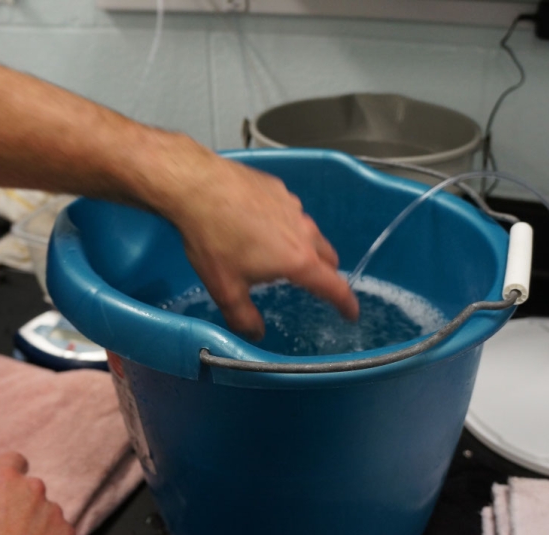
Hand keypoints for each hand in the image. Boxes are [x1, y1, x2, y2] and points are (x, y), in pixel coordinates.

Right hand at [0, 452, 74, 534]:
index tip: (13, 482)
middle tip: (10, 533)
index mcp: (1, 483)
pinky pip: (60, 534)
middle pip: (31, 491)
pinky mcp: (68, 533)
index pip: (13, 460)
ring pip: (47, 514)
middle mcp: (32, 490)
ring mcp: (53, 511)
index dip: (12, 471)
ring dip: (39, 527)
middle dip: (24, 507)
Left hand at [130, 134, 359, 339]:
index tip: (352, 313)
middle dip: (325, 274)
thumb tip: (255, 334)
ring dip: (303, 247)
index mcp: (298, 260)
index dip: (346, 304)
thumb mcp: (225, 288)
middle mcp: (304, 231)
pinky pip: (291, 212)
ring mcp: (293, 206)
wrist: (196, 185)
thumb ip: (243, 317)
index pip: (334, 287)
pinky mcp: (279, 188)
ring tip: (275, 252)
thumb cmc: (213, 240)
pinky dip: (284, 224)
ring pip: (310, 233)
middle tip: (310, 283)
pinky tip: (257, 224)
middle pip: (328, 257)